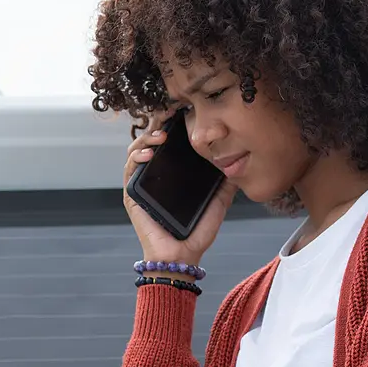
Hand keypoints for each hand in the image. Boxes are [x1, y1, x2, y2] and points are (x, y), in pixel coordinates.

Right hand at [122, 111, 237, 265]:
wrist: (182, 255)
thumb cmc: (197, 232)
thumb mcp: (219, 202)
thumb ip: (226, 183)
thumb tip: (238, 163)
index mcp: (173, 175)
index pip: (170, 143)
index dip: (173, 124)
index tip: (184, 111)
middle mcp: (156, 176)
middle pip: (151, 140)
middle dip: (158, 122)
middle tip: (171, 113)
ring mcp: (142, 184)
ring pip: (136, 149)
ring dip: (146, 137)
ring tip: (161, 134)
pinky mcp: (131, 194)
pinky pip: (129, 169)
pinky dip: (137, 156)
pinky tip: (150, 152)